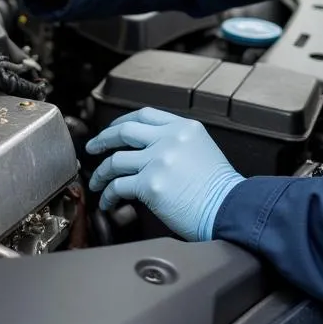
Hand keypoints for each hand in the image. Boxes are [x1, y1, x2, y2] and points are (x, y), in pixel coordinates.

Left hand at [85, 108, 243, 241]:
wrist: (230, 209)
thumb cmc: (219, 189)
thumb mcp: (202, 149)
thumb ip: (177, 143)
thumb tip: (149, 152)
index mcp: (184, 127)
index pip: (145, 114)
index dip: (123, 121)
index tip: (113, 130)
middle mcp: (169, 138)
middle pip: (124, 131)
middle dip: (103, 139)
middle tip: (92, 147)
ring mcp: (159, 160)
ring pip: (116, 160)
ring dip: (101, 172)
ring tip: (97, 181)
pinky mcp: (151, 184)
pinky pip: (118, 186)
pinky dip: (108, 194)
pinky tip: (108, 201)